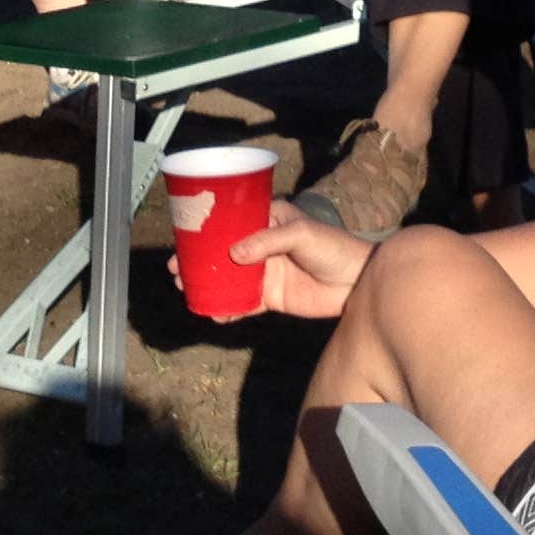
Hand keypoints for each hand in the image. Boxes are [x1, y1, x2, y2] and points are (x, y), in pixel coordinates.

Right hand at [193, 199, 378, 320]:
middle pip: (222, 252)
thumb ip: (268, 241)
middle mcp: (261, 245)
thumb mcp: (302, 234)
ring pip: (228, 278)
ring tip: (186, 291)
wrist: (358, 281)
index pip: (230, 222)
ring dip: (207, 284)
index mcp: (267, 221)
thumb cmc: (334, 247)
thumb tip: (235, 255)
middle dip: (198, 260)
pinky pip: (243, 303)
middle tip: (176, 270)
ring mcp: (265, 272)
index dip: (206, 230)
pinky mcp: (272, 297)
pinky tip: (214, 313)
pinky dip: (228, 308)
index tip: (183, 238)